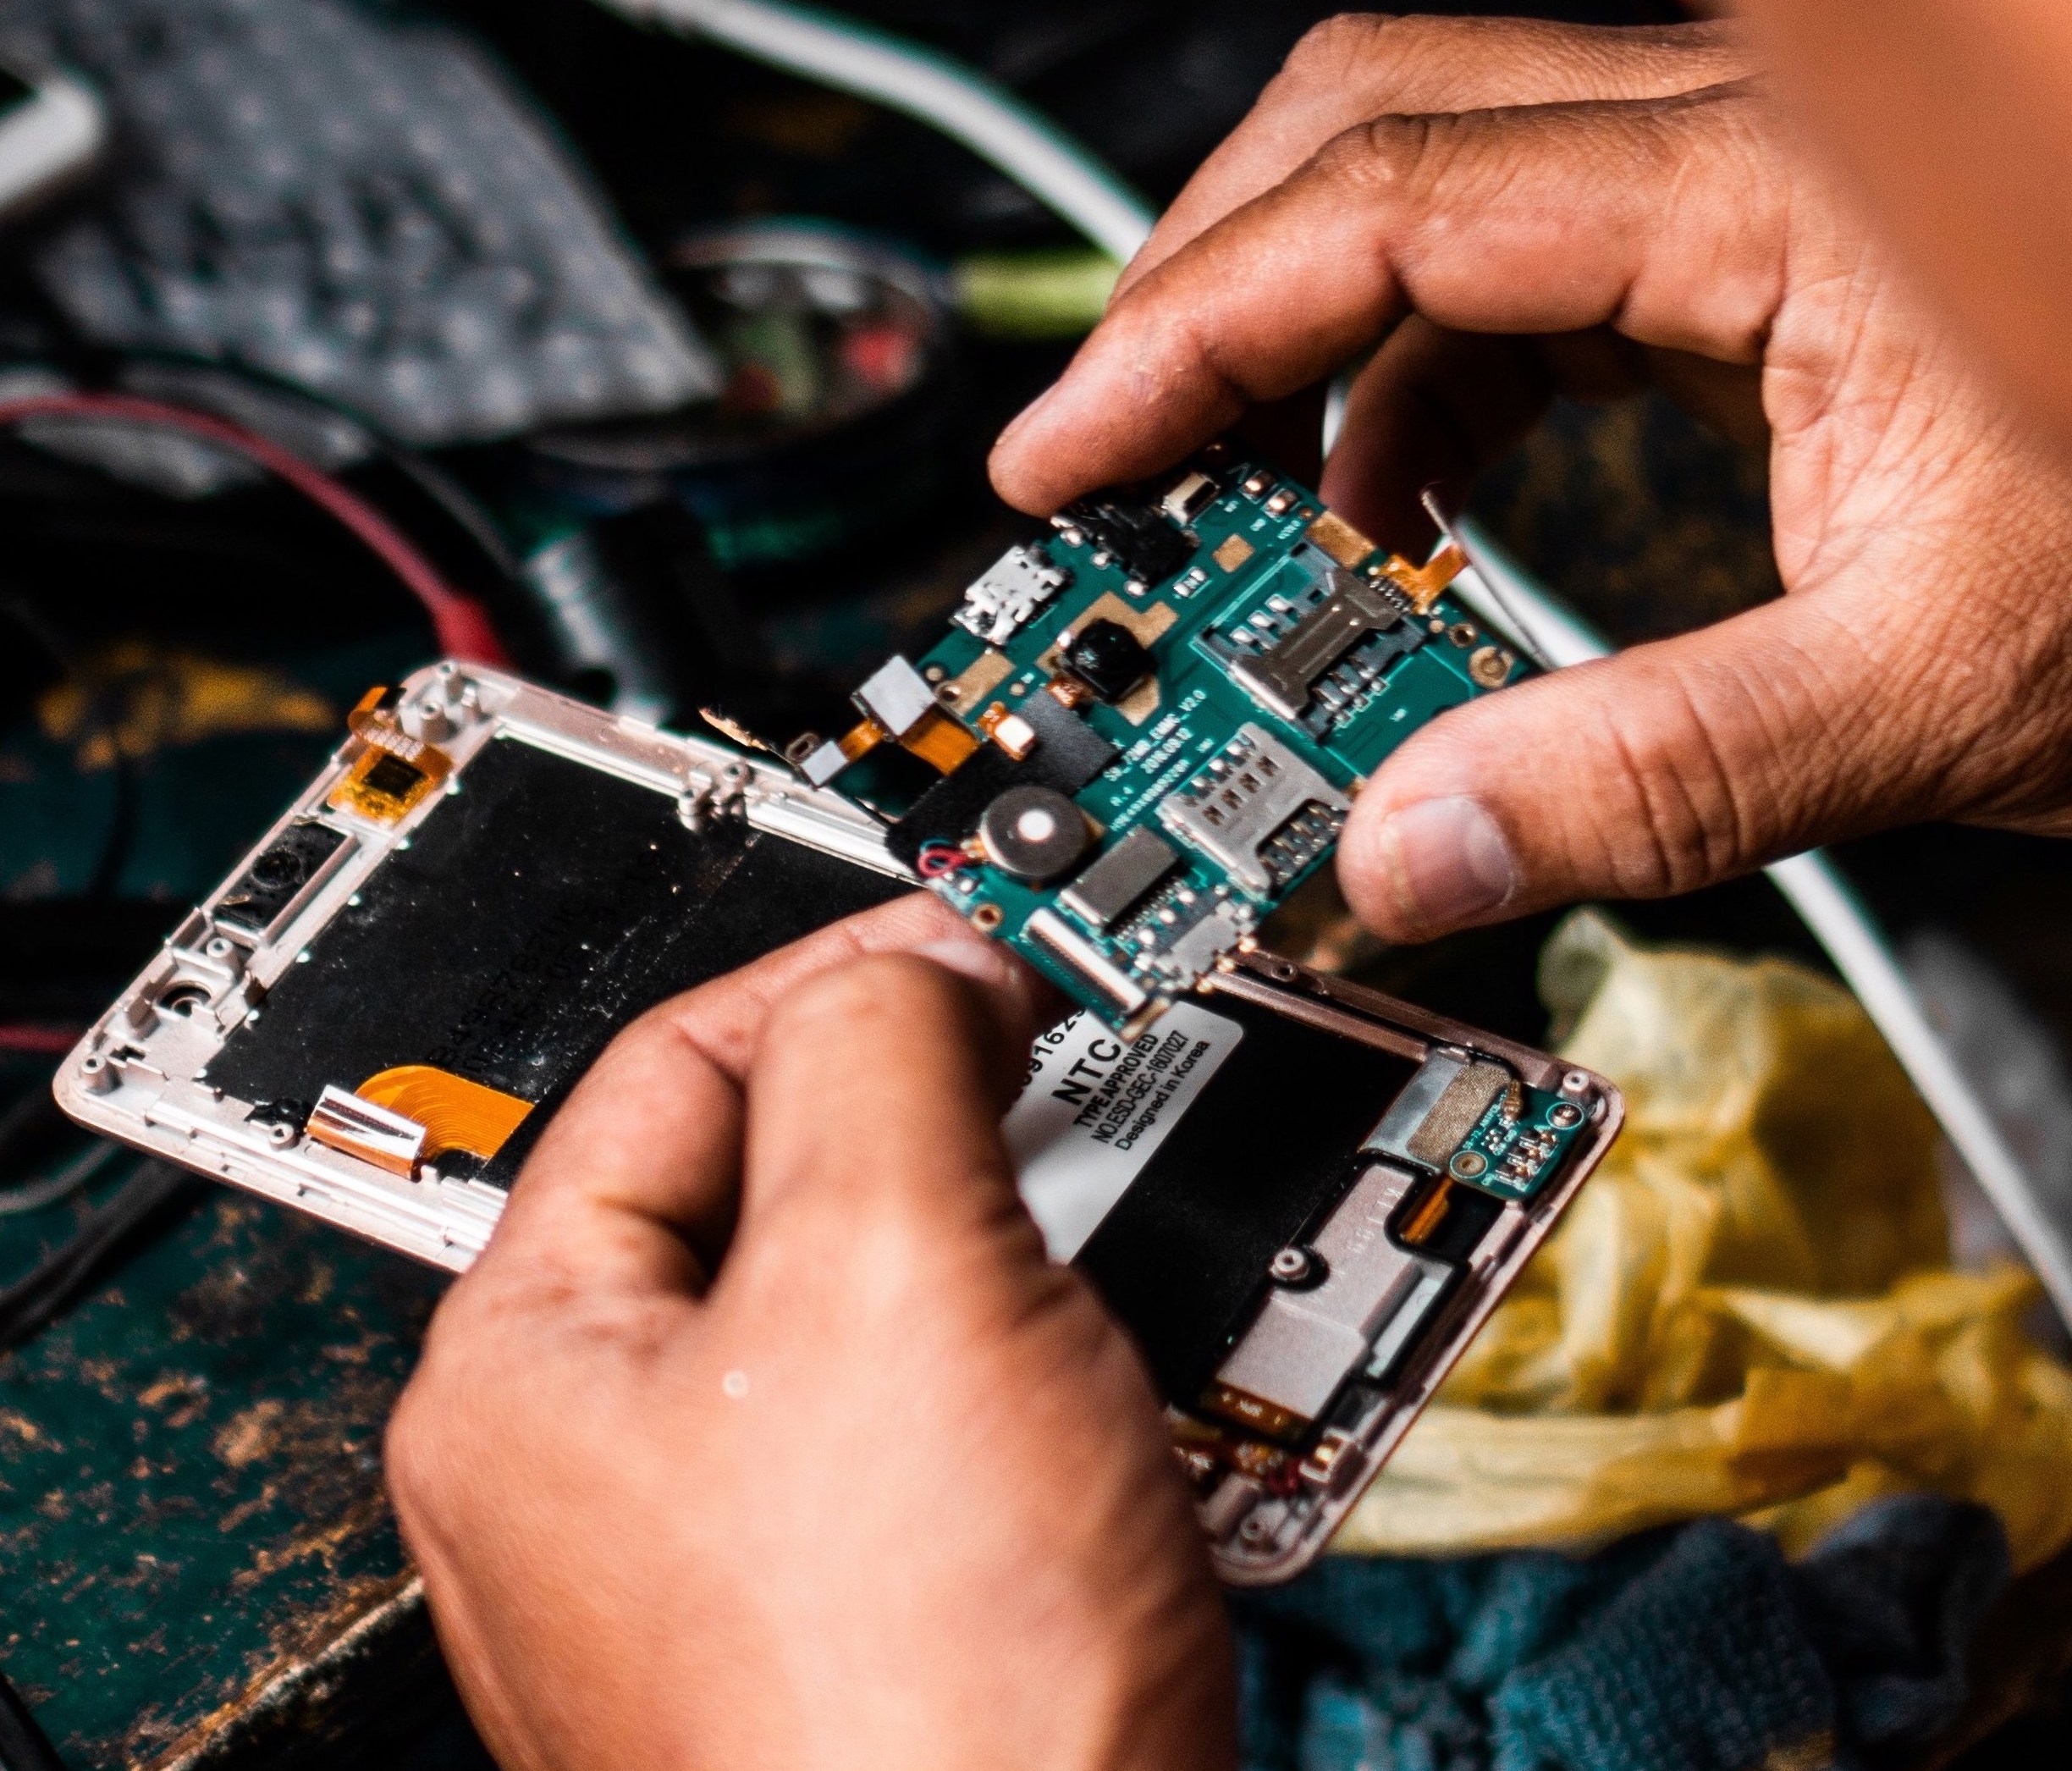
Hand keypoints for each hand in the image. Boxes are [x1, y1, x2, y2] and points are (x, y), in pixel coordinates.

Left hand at [385, 893, 1235, 1770]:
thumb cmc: (926, 1701)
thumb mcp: (894, 1264)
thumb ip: (883, 1049)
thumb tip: (918, 966)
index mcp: (531, 1374)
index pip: (677, 1066)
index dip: (844, 972)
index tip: (984, 941)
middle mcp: (601, 1474)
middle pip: (781, 1184)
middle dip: (945, 1117)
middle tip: (1063, 1069)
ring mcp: (730, 1560)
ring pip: (880, 1305)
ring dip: (1015, 1246)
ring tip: (1112, 1227)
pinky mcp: (862, 1621)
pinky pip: (945, 1426)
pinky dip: (1041, 1368)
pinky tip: (1121, 1376)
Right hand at [990, 16, 2071, 938]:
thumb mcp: (1938, 685)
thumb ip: (1661, 776)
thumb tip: (1412, 855)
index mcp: (1769, 202)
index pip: (1381, 207)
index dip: (1185, 328)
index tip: (1068, 453)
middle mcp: (1733, 159)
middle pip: (1367, 136)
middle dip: (1205, 297)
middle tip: (1115, 462)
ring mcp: (1731, 204)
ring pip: (1427, 206)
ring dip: (1297, 355)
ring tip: (1234, 515)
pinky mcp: (1738, 273)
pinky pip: (1512, 286)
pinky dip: (1407, 395)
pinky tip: (1390, 513)